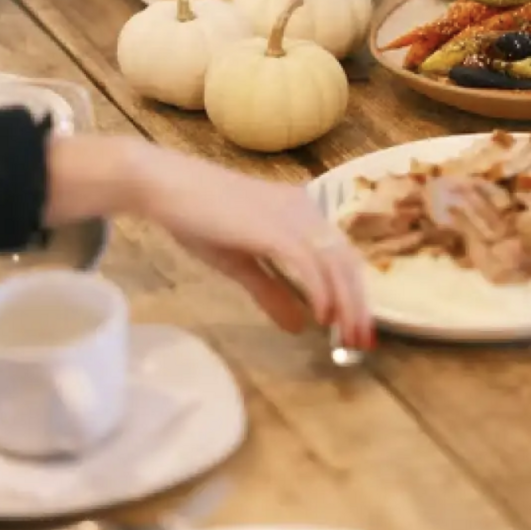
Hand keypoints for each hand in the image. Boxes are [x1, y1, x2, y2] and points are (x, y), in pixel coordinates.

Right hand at [124, 143, 373, 349]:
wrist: (169, 187)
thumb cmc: (200, 218)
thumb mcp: (241, 263)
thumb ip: (272, 291)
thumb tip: (299, 327)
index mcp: (302, 213)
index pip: (342, 256)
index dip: (355, 293)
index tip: (358, 327)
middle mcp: (306, 211)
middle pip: (347, 262)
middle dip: (357, 305)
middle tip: (361, 342)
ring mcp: (292, 217)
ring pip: (335, 264)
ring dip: (346, 304)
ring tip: (346, 337)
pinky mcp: (274, 228)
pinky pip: (309, 263)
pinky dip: (320, 291)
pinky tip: (322, 316)